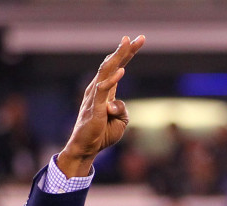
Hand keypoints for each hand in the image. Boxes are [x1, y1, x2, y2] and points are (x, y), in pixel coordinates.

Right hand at [57, 34, 145, 176]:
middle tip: (138, 37)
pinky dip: (112, 80)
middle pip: (113, 64)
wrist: (88, 147)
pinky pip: (103, 91)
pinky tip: (121, 71)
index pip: (118, 66)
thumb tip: (116, 103)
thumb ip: (122, 109)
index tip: (138, 40)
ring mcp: (95, 96)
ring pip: (106, 71)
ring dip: (118, 57)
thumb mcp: (121, 120)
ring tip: (127, 44)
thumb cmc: (102, 133)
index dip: (127, 53)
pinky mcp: (95, 107)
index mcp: (105, 89)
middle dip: (125, 50)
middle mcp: (98, 88)